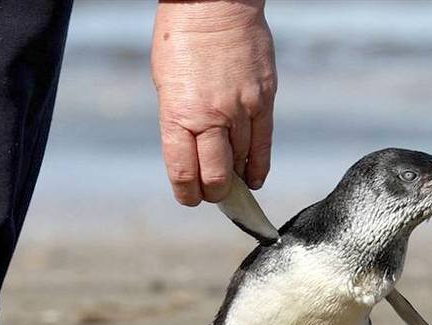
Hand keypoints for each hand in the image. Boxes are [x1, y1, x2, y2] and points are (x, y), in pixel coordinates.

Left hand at [151, 0, 276, 205]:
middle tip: (214, 192)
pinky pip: (264, 145)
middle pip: (216, 177)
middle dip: (214, 192)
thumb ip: (180, 125)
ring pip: (242, 163)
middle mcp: (210, 117)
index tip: (191, 197)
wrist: (213, 5)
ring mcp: (240, 109)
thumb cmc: (182, 43)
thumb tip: (195, 157)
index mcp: (178, 115)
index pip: (184, 174)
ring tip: (233, 181)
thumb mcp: (166, 87)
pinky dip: (259, 167)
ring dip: (236, 178)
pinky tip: (254, 178)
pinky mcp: (264, 100)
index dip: (188, 194)